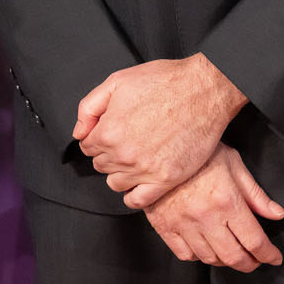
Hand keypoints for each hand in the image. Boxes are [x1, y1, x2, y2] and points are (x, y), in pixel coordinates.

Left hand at [74, 54, 245, 208]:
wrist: (203, 91)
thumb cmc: (163, 82)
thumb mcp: (116, 82)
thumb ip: (89, 108)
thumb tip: (79, 132)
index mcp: (109, 131)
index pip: (86, 147)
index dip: (95, 137)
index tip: (107, 132)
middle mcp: (124, 155)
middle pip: (100, 165)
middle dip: (107, 153)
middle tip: (124, 140)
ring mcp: (146, 170)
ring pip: (115, 183)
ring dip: (119, 173)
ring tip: (132, 158)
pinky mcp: (167, 179)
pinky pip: (138, 201)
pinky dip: (133, 195)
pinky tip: (138, 182)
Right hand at [144, 145, 283, 271]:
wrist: (158, 147)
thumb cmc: (198, 153)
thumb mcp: (233, 164)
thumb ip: (255, 194)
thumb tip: (276, 214)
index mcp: (226, 201)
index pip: (255, 241)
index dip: (269, 255)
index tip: (273, 257)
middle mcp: (205, 217)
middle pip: (234, 257)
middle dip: (250, 264)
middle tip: (255, 260)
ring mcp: (182, 223)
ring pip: (209, 259)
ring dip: (225, 261)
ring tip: (230, 252)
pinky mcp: (164, 225)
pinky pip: (185, 254)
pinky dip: (198, 256)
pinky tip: (204, 247)